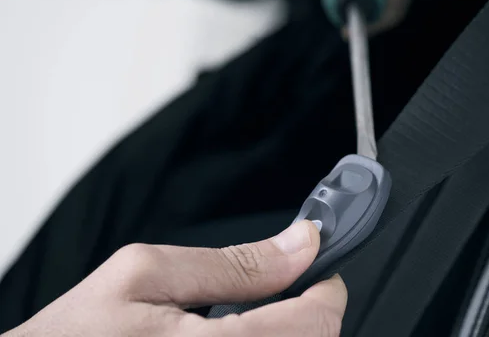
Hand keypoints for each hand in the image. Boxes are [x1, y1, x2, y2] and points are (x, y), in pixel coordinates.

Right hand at [2, 221, 346, 336]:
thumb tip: (299, 244)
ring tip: (254, 310)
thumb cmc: (79, 333)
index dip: (327, 288)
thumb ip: (233, 262)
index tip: (320, 269)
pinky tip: (235, 333)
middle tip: (284, 286)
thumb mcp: (147, 274)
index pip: (316, 324)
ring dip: (290, 329)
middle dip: (309, 310)